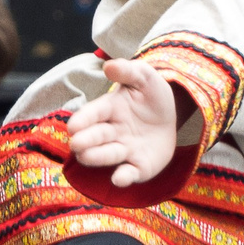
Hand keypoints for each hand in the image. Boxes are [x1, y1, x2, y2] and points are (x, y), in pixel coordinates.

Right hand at [65, 57, 183, 184]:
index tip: (73, 126)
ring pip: (107, 155)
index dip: (83, 119)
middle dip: (85, 141)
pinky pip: (129, 173)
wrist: (170, 117)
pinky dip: (123, 177)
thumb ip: (129, 71)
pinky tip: (119, 179)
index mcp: (110, 108)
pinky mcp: (138, 166)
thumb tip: (109, 65)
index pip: (94, 113)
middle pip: (95, 137)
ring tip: (86, 156)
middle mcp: (112, 132)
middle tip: (76, 144)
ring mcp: (124, 150)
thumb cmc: (151, 95)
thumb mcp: (145, 77)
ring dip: (97, 157)